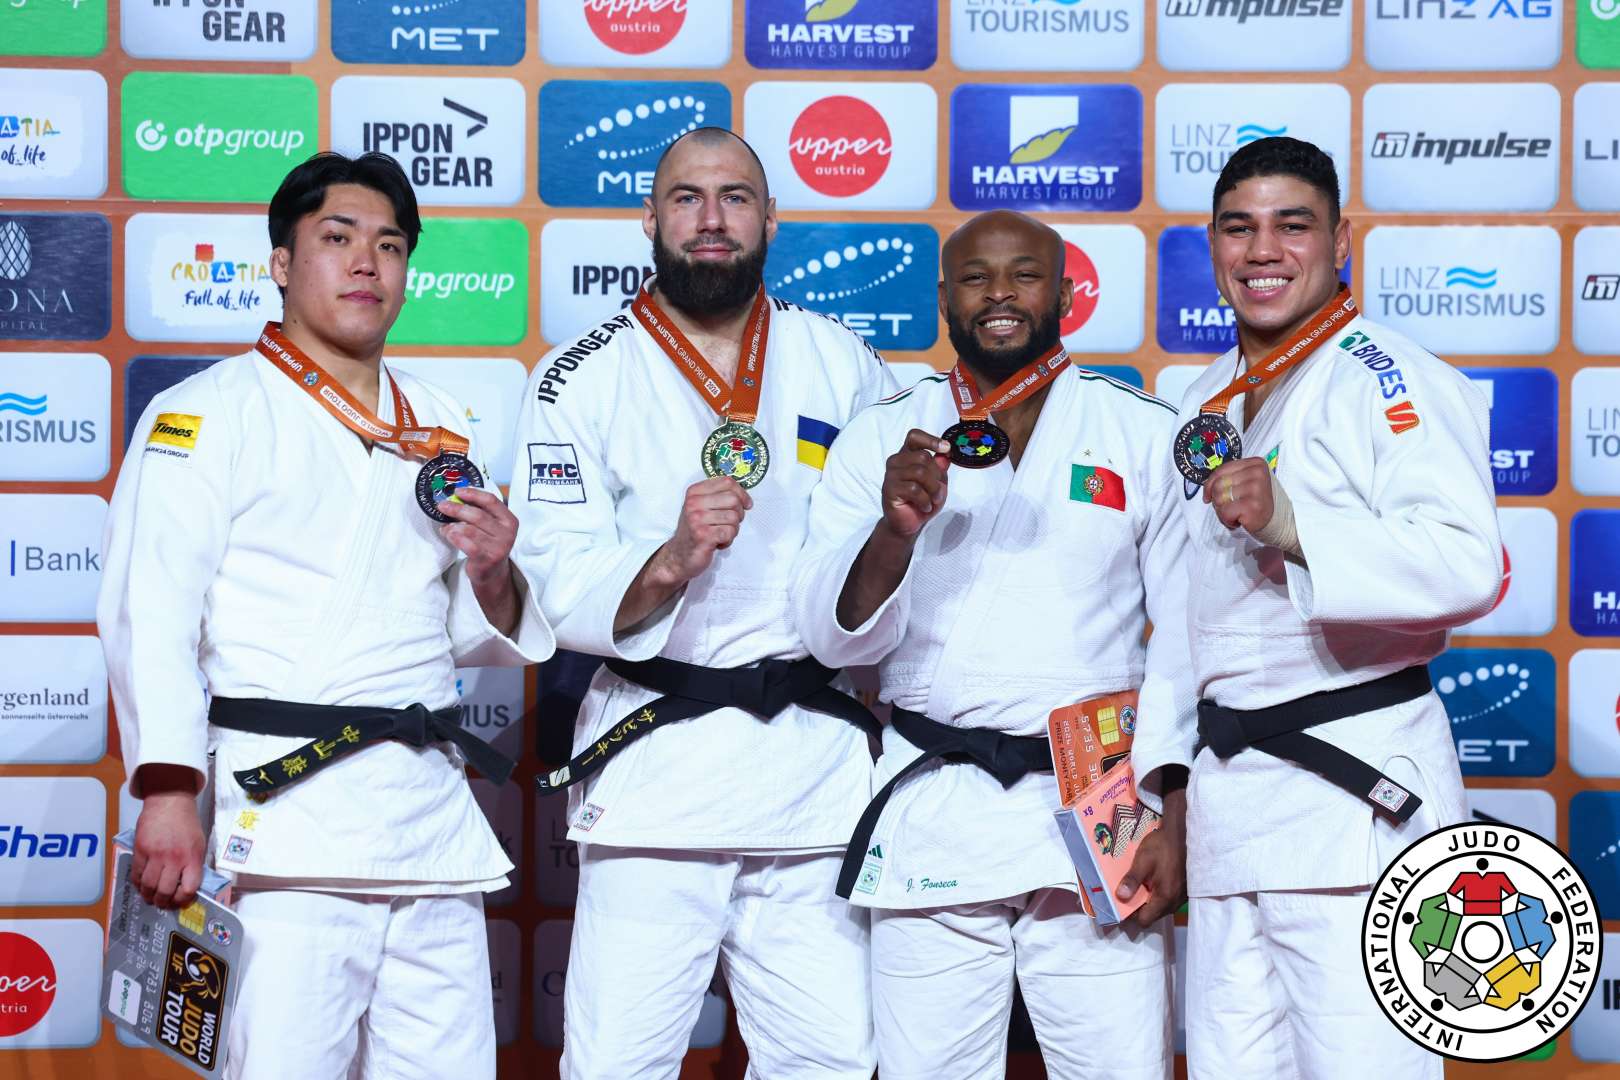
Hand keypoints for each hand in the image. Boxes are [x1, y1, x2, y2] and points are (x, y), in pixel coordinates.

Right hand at [132, 790, 206, 909]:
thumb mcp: (199, 843)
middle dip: (163, 902)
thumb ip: (193, 864)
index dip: (183, 899)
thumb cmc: (187, 823)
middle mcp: (174, 858)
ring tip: (150, 897)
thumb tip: (186, 886)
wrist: (169, 801)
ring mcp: (155, 854)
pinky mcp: (140, 850)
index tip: (179, 901)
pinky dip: (138, 884)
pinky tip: (141, 885)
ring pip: (148, 886)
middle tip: (162, 903)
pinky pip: (136, 874)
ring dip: (148, 896)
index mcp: (192, 857)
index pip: (189, 888)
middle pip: (165, 891)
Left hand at [439, 485, 520, 632]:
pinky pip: (466, 544)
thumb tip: (456, 497)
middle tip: (442, 506)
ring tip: (446, 525)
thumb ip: (480, 511)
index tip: (457, 491)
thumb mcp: (491, 526)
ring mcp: (498, 547)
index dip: (473, 494)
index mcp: (509, 520)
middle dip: (457, 508)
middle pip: (477, 515)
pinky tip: (448, 534)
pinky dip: (453, 536)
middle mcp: (507, 533)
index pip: (491, 500)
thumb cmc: (488, 544)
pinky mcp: (486, 559)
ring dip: (452, 525)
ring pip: (469, 529)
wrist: (492, 572)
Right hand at [649, 476, 752, 587]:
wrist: (679, 555)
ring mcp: (697, 519)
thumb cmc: (695, 531)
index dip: (742, 493)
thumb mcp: (701, 508)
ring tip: (721, 534)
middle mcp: (693, 503)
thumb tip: (744, 495)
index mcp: (694, 492)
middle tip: (731, 523)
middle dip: (739, 513)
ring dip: (733, 529)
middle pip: (733, 499)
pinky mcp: (703, 535)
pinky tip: (718, 542)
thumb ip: (718, 497)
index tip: (746, 504)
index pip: (727, 482)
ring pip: (734, 517)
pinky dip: (728, 540)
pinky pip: (730, 532)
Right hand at [880, 429, 950, 539]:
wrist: (909, 523)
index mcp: (907, 455)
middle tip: (938, 491)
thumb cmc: (922, 500)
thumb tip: (944, 454)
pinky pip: (914, 489)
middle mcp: (896, 461)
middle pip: (923, 457)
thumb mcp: (938, 482)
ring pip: (920, 472)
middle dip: (936, 476)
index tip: (946, 448)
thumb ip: (940, 468)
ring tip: (933, 500)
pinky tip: (925, 506)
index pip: (914, 437)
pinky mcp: (889, 490)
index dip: (930, 440)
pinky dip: (925, 500)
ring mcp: (891, 475)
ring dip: (933, 489)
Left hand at [1119, 789, 1186, 927]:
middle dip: (1140, 907)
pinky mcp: (1185, 890)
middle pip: (1153, 915)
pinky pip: (1169, 900)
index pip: (1144, 920)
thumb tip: (1120, 897)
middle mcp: (1175, 902)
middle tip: (1129, 892)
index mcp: (1164, 898)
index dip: (1131, 915)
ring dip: (1150, 901)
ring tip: (1141, 885)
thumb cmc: (1162, 847)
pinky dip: (1159, 895)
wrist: (1184, 834)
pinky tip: (1153, 881)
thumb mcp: (1143, 861)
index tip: (1122, 904)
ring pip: (1161, 908)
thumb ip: (1131, 880)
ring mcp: (1182, 897)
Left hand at [1203, 457, 1274, 534]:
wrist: (1278, 522)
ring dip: (1223, 511)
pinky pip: (1225, 512)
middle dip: (1218, 500)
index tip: (1208, 496)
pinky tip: (1239, 520)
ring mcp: (1256, 488)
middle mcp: (1257, 473)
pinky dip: (1227, 520)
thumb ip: (1230, 479)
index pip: (1221, 470)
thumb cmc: (1258, 503)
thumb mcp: (1246, 483)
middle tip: (1231, 508)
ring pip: (1220, 498)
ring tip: (1237, 514)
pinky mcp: (1253, 505)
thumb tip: (1207, 487)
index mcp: (1255, 464)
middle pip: (1218, 484)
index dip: (1209, 485)